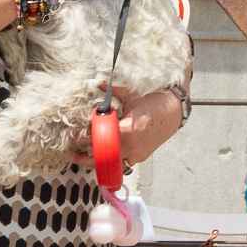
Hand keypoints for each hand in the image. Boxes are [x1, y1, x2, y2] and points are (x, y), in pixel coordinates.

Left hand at [70, 87, 184, 168]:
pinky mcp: (139, 157)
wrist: (175, 112)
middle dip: (86, 156)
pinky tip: (99, 157)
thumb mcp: (132, 96)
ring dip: (96, 161)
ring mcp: (137, 154)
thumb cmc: (154, 103)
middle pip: (103, 157)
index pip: (101, 138)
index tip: (75, 135)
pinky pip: (121, 163)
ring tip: (81, 158)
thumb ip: (114, 92)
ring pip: (111, 164)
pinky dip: (109, 161)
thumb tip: (98, 82)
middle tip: (72, 152)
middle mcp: (133, 146)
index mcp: (129, 130)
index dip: (87, 137)